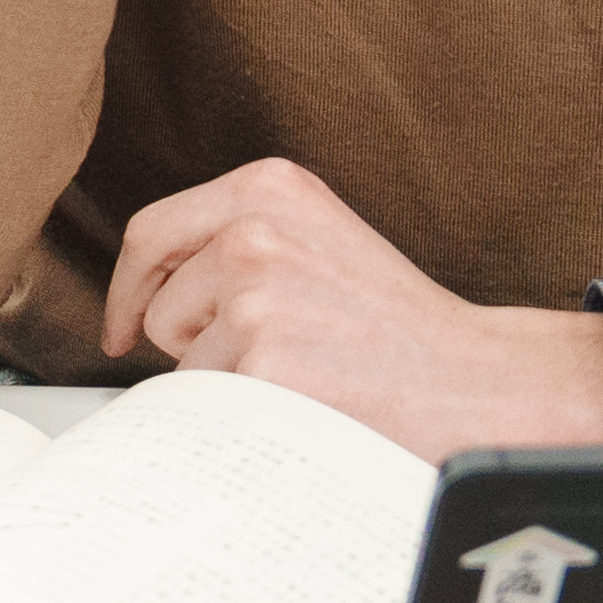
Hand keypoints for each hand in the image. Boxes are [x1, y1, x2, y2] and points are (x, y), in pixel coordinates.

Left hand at [103, 158, 602, 463]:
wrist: (480, 381)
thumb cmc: (401, 326)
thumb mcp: (318, 240)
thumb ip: (238, 240)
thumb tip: (146, 288)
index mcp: (267, 187)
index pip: (151, 233)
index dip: (129, 288)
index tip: (123, 327)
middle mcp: (253, 229)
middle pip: (158, 306)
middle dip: (197, 343)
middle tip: (281, 356)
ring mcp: (255, 293)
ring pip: (183, 362)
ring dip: (229, 381)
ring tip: (307, 374)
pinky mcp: (262, 360)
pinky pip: (211, 404)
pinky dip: (248, 416)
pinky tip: (308, 403)